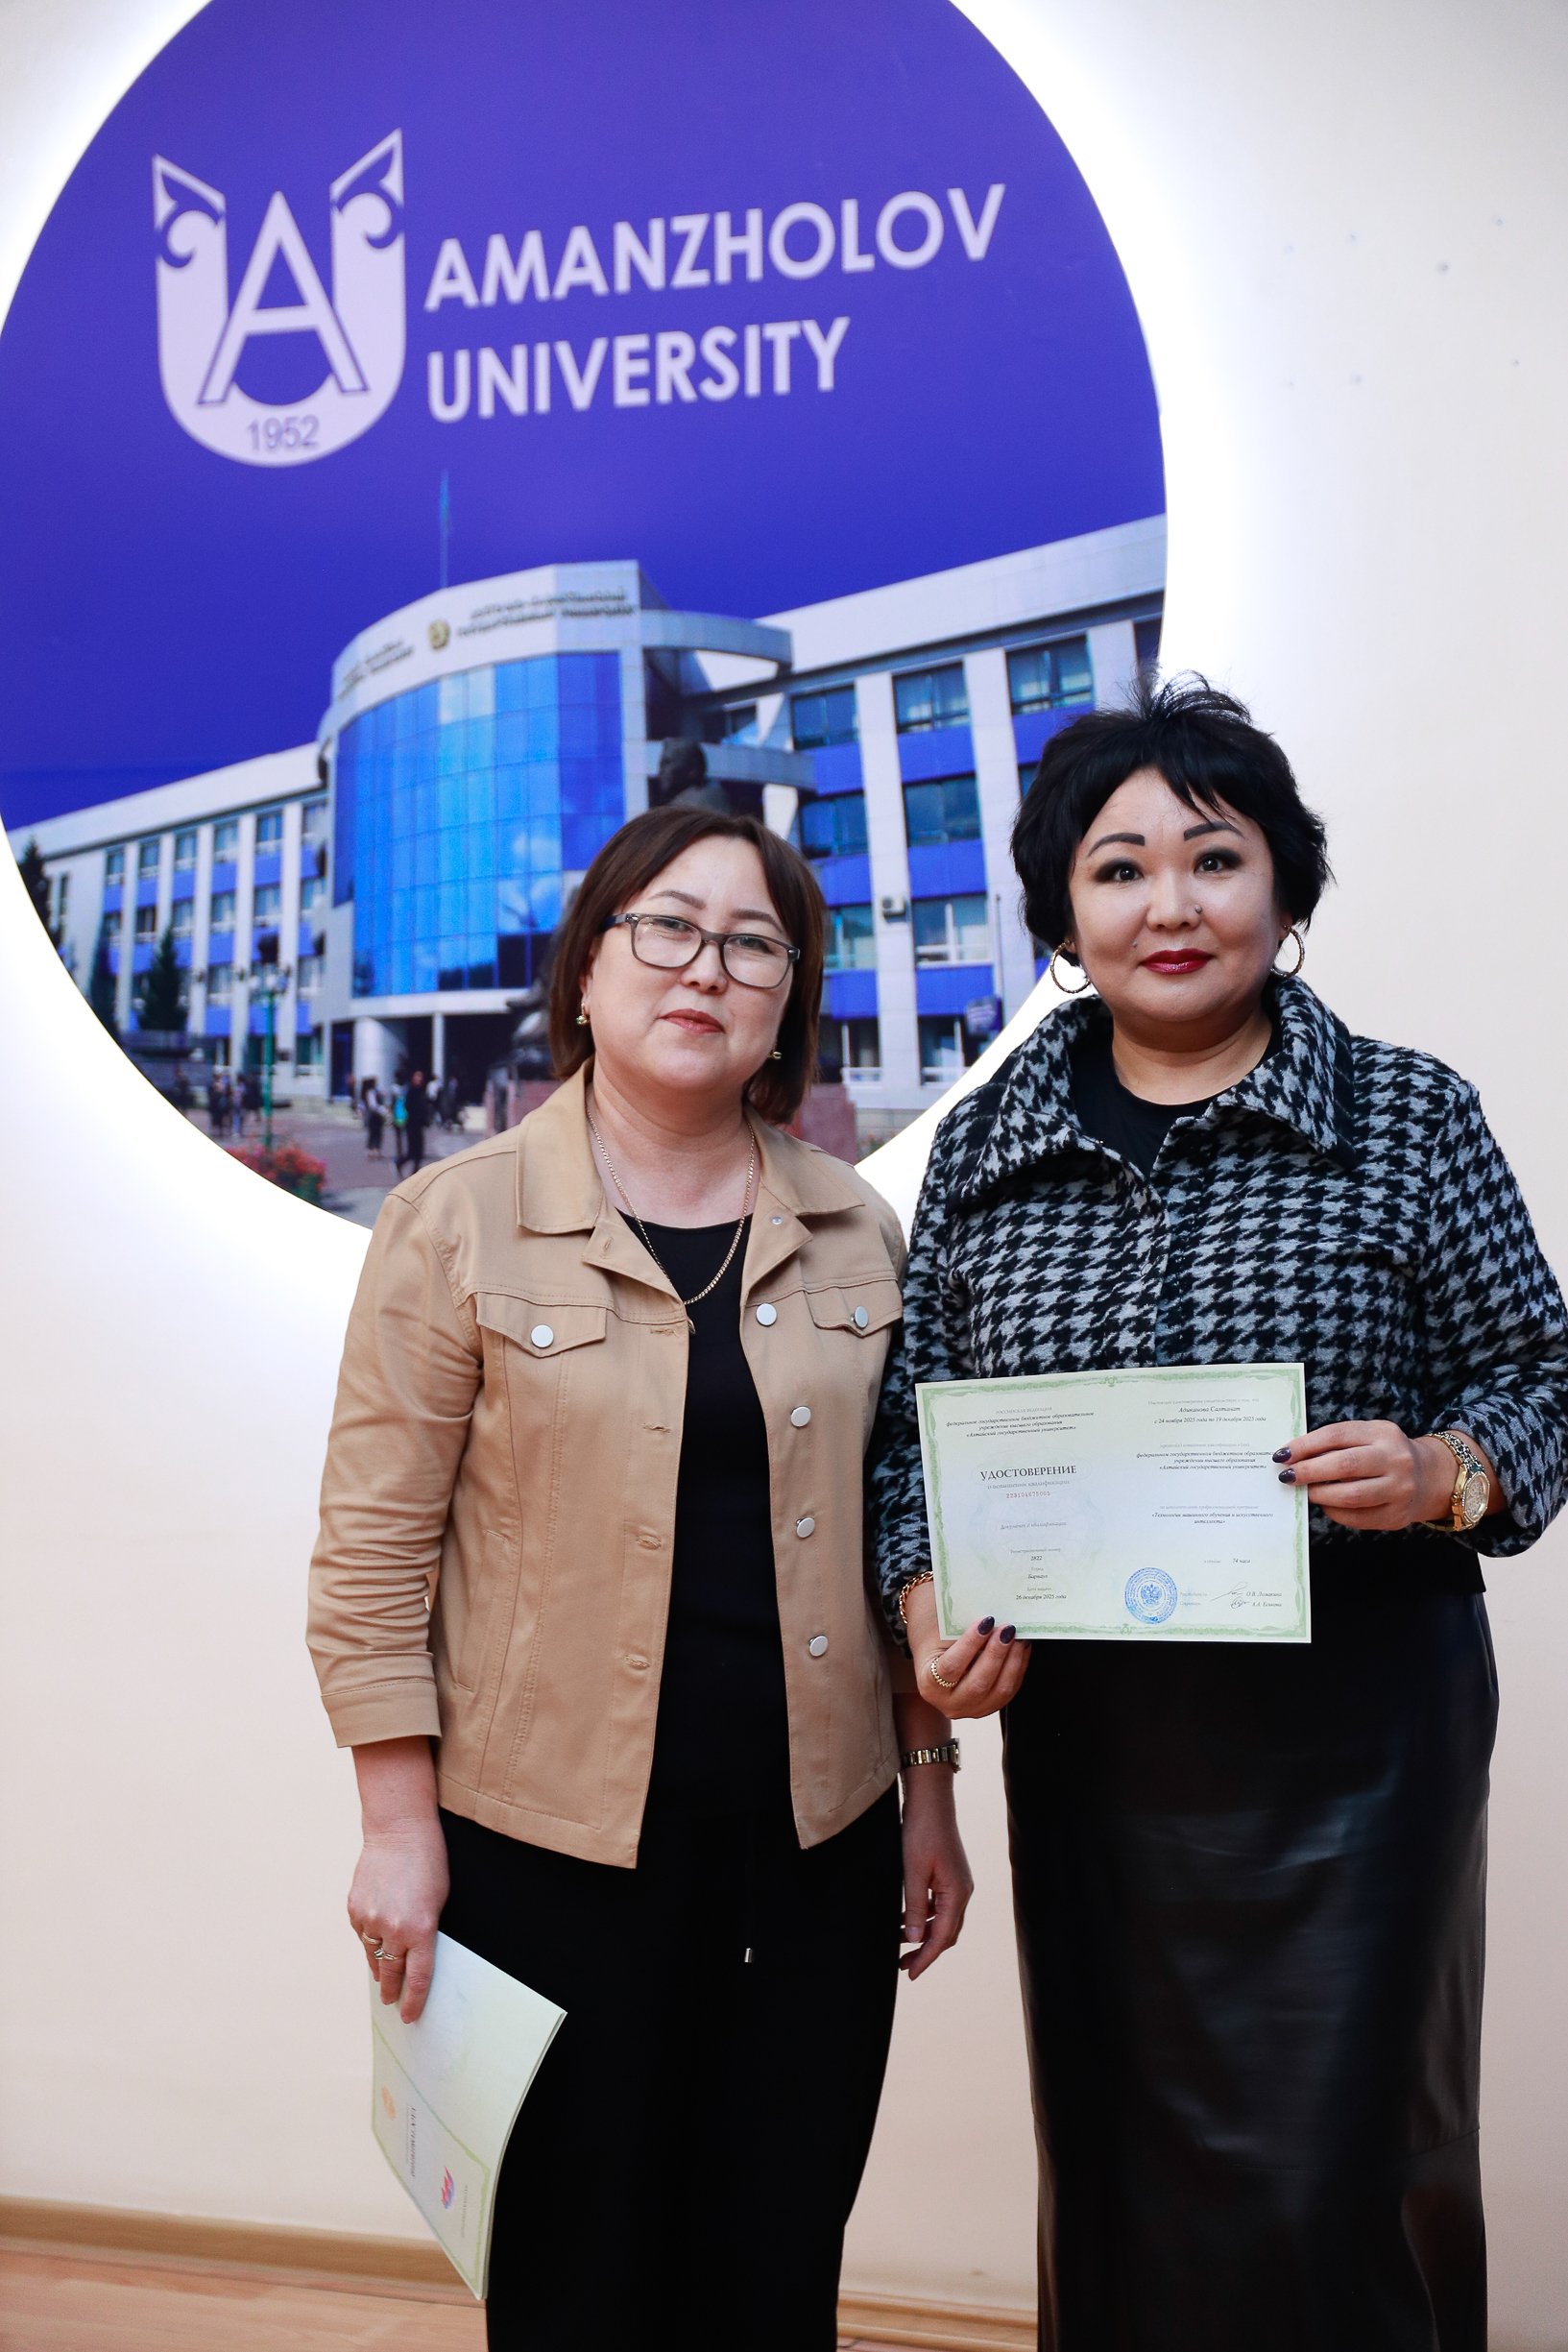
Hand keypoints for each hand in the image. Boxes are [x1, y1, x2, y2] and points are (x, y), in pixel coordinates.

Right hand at [347, 1815, 448, 2024]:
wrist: (399, 1831)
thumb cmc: (428, 1863)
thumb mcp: (439, 1901)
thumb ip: (426, 1931)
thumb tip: (415, 1955)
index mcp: (421, 1930)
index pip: (418, 1978)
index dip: (414, 2001)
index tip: (409, 2016)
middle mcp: (394, 1929)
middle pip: (392, 1973)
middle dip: (392, 1991)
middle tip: (391, 2002)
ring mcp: (370, 1920)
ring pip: (373, 1957)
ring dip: (378, 1968)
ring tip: (381, 1978)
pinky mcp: (354, 1909)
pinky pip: (362, 1935)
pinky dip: (369, 1940)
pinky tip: (374, 1939)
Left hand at [899, 1772, 972, 1979]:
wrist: (930, 1800)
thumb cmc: (921, 1832)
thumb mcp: (913, 1872)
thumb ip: (913, 1907)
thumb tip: (912, 1939)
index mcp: (957, 1893)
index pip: (942, 1937)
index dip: (926, 1958)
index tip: (910, 1974)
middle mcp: (962, 1891)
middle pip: (946, 1933)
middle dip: (925, 1951)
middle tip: (902, 1966)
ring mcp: (957, 1883)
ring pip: (942, 1921)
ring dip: (923, 1935)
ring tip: (900, 1946)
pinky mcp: (949, 1876)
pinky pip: (939, 1906)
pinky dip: (924, 1918)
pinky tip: (905, 1920)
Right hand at [903, 1579, 1030, 1718]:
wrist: (938, 1660)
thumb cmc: (938, 1641)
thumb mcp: (941, 1634)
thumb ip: (961, 1629)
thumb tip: (992, 1620)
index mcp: (930, 1685)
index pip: (951, 1667)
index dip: (969, 1644)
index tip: (985, 1622)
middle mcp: (950, 1704)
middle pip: (978, 1683)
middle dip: (996, 1654)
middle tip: (1007, 1629)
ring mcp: (973, 1710)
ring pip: (999, 1690)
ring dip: (1012, 1661)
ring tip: (1017, 1636)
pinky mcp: (991, 1706)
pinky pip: (1010, 1690)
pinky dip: (1018, 1666)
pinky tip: (1022, 1647)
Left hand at [1275, 1421, 1463, 1530]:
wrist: (1429, 1478)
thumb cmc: (1385, 1454)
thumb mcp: (1368, 1436)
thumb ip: (1337, 1443)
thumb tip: (1293, 1458)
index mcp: (1383, 1433)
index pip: (1337, 1435)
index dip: (1305, 1445)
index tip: (1282, 1455)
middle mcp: (1395, 1459)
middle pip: (1344, 1465)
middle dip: (1309, 1472)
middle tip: (1287, 1477)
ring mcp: (1400, 1489)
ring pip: (1351, 1496)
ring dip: (1320, 1494)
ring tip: (1305, 1492)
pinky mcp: (1397, 1516)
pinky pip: (1357, 1517)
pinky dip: (1334, 1512)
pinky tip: (1326, 1505)